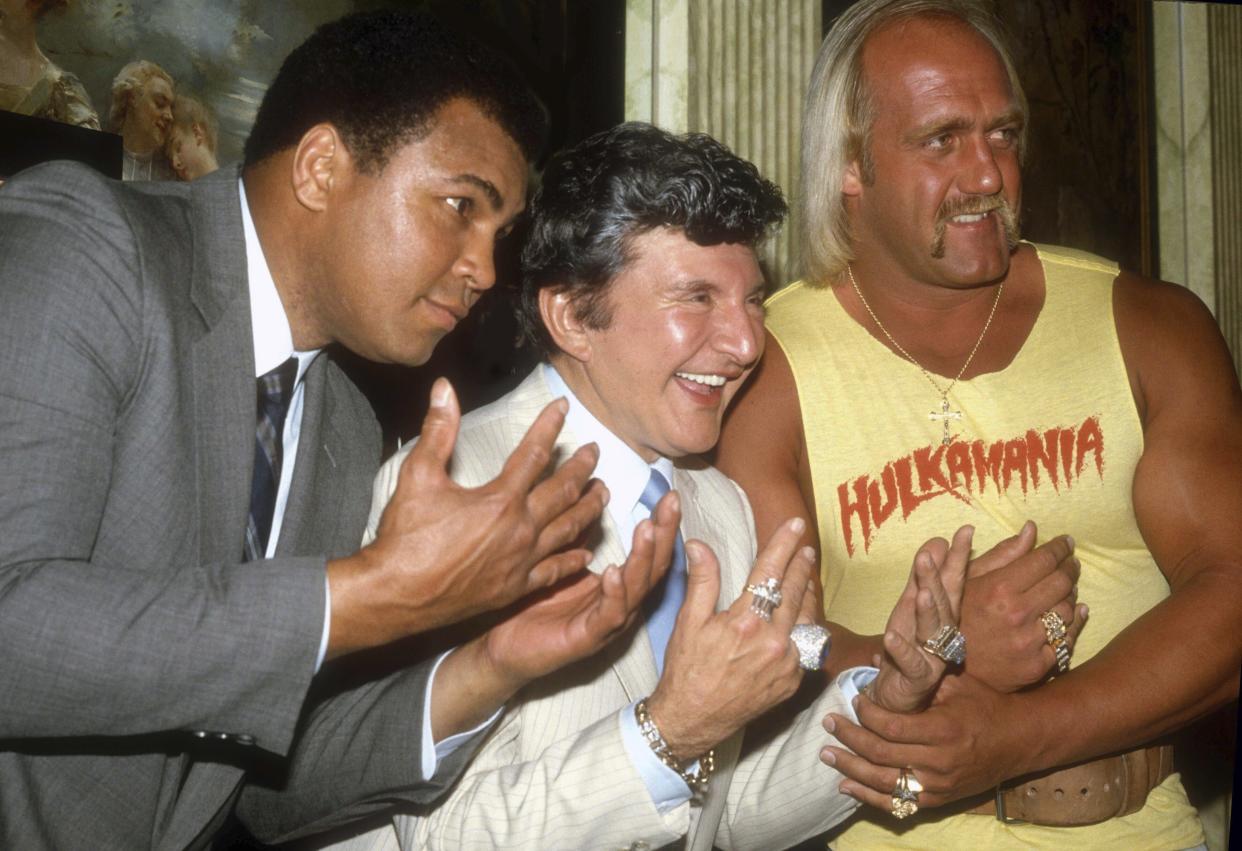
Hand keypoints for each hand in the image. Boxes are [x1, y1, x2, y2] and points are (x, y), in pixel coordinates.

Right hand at [327, 379, 607, 654]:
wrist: (397, 595)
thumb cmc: (405, 537)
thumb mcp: (418, 476)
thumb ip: (437, 431)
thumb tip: (444, 389)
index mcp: (501, 500)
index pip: (535, 454)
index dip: (550, 427)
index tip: (564, 408)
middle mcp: (521, 529)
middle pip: (563, 491)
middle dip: (582, 467)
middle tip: (595, 452)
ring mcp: (522, 562)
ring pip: (569, 529)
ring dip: (589, 508)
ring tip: (604, 492)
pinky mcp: (516, 588)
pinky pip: (555, 571)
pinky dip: (574, 560)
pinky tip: (587, 553)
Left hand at [480, 490, 681, 688]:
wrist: (501, 648)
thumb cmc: (530, 605)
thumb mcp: (559, 558)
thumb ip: (580, 530)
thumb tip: (597, 489)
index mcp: (617, 586)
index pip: (648, 552)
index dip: (661, 525)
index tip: (670, 495)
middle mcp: (619, 604)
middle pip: (652, 567)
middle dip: (664, 534)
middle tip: (672, 504)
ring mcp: (607, 623)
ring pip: (637, 589)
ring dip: (644, 557)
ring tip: (647, 528)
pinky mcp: (588, 639)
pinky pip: (608, 615)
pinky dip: (614, 593)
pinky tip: (613, 571)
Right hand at [646, 517, 815, 760]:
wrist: (693, 720)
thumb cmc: (686, 670)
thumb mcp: (689, 621)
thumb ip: (702, 580)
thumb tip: (699, 543)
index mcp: (745, 622)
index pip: (770, 572)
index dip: (784, 545)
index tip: (795, 526)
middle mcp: (772, 642)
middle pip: (795, 592)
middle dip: (801, 566)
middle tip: (806, 547)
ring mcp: (787, 664)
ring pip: (808, 618)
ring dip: (808, 594)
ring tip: (806, 576)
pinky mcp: (793, 681)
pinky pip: (808, 646)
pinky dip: (806, 626)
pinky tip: (802, 616)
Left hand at [821, 671, 1020, 809]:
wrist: (1020, 741)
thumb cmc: (986, 705)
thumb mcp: (956, 684)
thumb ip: (917, 674)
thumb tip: (877, 656)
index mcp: (941, 729)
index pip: (890, 726)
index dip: (865, 714)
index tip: (852, 700)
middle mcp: (938, 761)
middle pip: (880, 753)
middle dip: (849, 737)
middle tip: (827, 723)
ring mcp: (938, 784)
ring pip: (883, 782)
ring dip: (850, 769)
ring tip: (827, 754)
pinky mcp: (939, 799)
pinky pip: (897, 803)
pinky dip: (869, 797)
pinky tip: (846, 787)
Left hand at [867, 526, 971, 712]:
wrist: (896, 694)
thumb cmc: (907, 647)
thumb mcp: (911, 606)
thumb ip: (922, 576)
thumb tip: (937, 541)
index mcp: (943, 613)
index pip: (953, 581)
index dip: (958, 557)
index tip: (965, 530)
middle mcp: (944, 633)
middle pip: (943, 602)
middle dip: (937, 578)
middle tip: (927, 555)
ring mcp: (933, 656)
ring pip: (932, 631)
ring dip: (927, 611)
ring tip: (921, 592)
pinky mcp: (918, 678)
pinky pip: (911, 663)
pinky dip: (901, 649)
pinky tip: (890, 636)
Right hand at [960, 522, 1088, 690]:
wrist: (951, 671)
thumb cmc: (957, 617)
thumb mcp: (969, 579)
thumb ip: (1003, 553)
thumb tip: (1031, 528)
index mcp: (999, 589)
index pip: (1044, 560)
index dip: (1059, 548)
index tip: (1065, 542)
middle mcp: (1018, 614)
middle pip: (1062, 582)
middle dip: (1070, 567)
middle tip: (1070, 562)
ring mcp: (1029, 642)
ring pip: (1069, 610)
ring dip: (1071, 594)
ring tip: (1065, 588)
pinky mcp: (1038, 665)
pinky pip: (1068, 639)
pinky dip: (1076, 622)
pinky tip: (1075, 612)